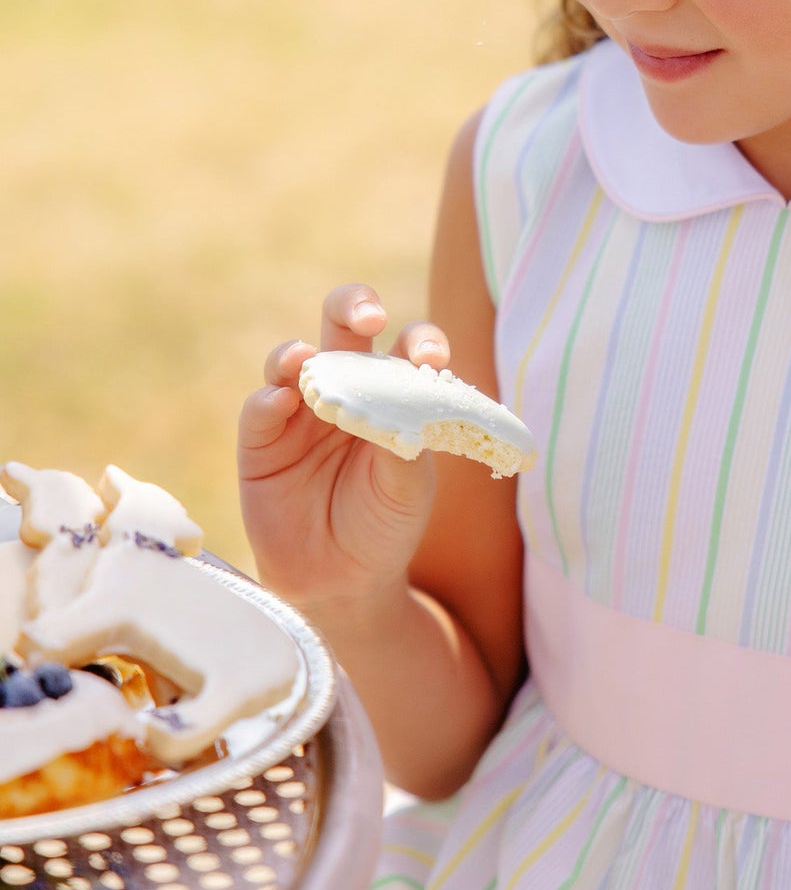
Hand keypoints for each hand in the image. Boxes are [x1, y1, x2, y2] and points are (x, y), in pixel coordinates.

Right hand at [238, 283, 448, 618]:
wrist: (341, 582)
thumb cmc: (384, 524)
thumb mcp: (407, 490)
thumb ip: (403, 450)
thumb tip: (393, 415)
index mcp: (392, 392)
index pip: (407, 348)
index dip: (421, 341)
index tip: (431, 357)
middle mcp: (346, 387)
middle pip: (344, 328)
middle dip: (354, 307)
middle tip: (368, 316)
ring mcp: (300, 410)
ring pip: (293, 359)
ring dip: (297, 352)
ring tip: (306, 358)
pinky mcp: (262, 440)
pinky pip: (260, 408)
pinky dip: (268, 399)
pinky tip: (281, 401)